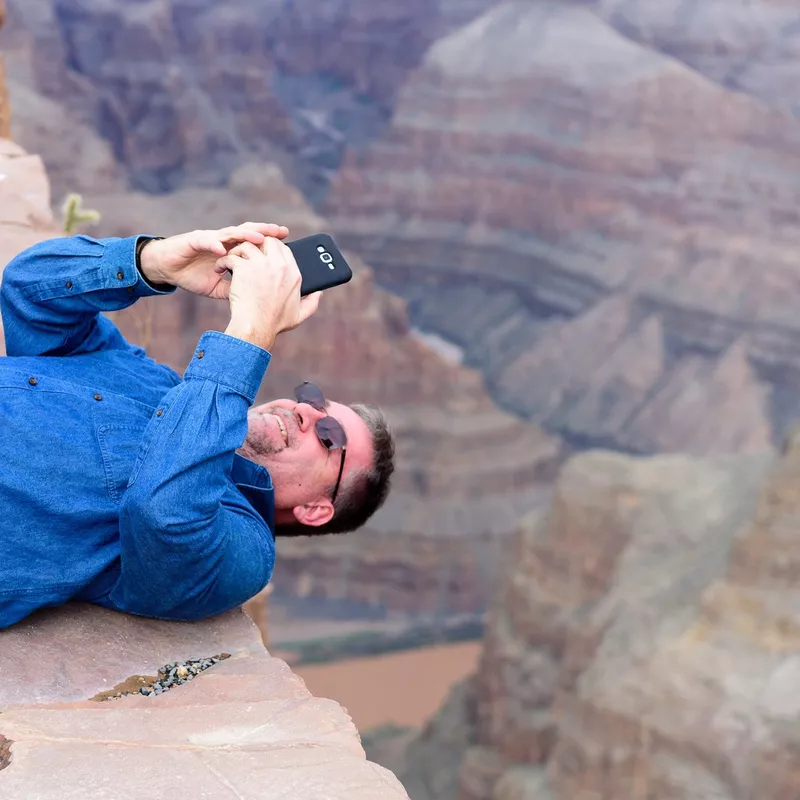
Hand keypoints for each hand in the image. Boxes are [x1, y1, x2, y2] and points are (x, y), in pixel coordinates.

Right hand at [138, 223, 288, 298]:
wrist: (167, 269)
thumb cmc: (192, 275)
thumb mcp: (218, 287)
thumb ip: (235, 287)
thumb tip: (255, 297)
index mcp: (232, 249)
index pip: (255, 243)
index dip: (271, 242)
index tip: (289, 244)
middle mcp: (223, 240)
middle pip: (248, 232)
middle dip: (265, 231)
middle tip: (282, 232)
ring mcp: (210, 239)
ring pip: (230, 233)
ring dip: (245, 234)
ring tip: (259, 237)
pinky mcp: (193, 241)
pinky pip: (206, 241)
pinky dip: (214, 244)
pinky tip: (223, 249)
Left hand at [218, 238, 321, 350]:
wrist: (256, 328)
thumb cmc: (275, 323)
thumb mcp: (300, 314)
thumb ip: (312, 302)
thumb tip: (320, 292)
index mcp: (294, 274)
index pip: (285, 249)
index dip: (273, 249)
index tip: (264, 254)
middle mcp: (280, 266)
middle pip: (269, 241)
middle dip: (257, 244)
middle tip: (247, 254)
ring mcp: (262, 265)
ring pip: (248, 245)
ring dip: (238, 251)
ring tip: (232, 261)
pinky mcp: (245, 268)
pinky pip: (232, 256)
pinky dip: (224, 261)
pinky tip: (221, 269)